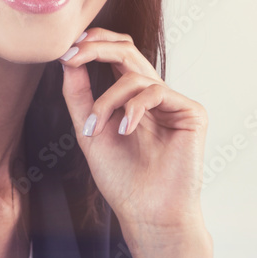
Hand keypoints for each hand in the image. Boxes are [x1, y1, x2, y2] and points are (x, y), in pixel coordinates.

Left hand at [59, 27, 208, 239]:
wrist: (146, 213)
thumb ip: (79, 96)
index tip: (65, 50)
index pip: (116, 54)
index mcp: (131, 97)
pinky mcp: (191, 112)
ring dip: (107, 99)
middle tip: (70, 56)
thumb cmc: (120, 179)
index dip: (93, 43)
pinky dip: (133, 108)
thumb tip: (67, 59)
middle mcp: (153, 95)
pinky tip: (124, 131)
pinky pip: (156, 92)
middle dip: (96, 48)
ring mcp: (173, 102)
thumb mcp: (89, 130)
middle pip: (127, 50)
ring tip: (95, 128)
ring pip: (135, 75)